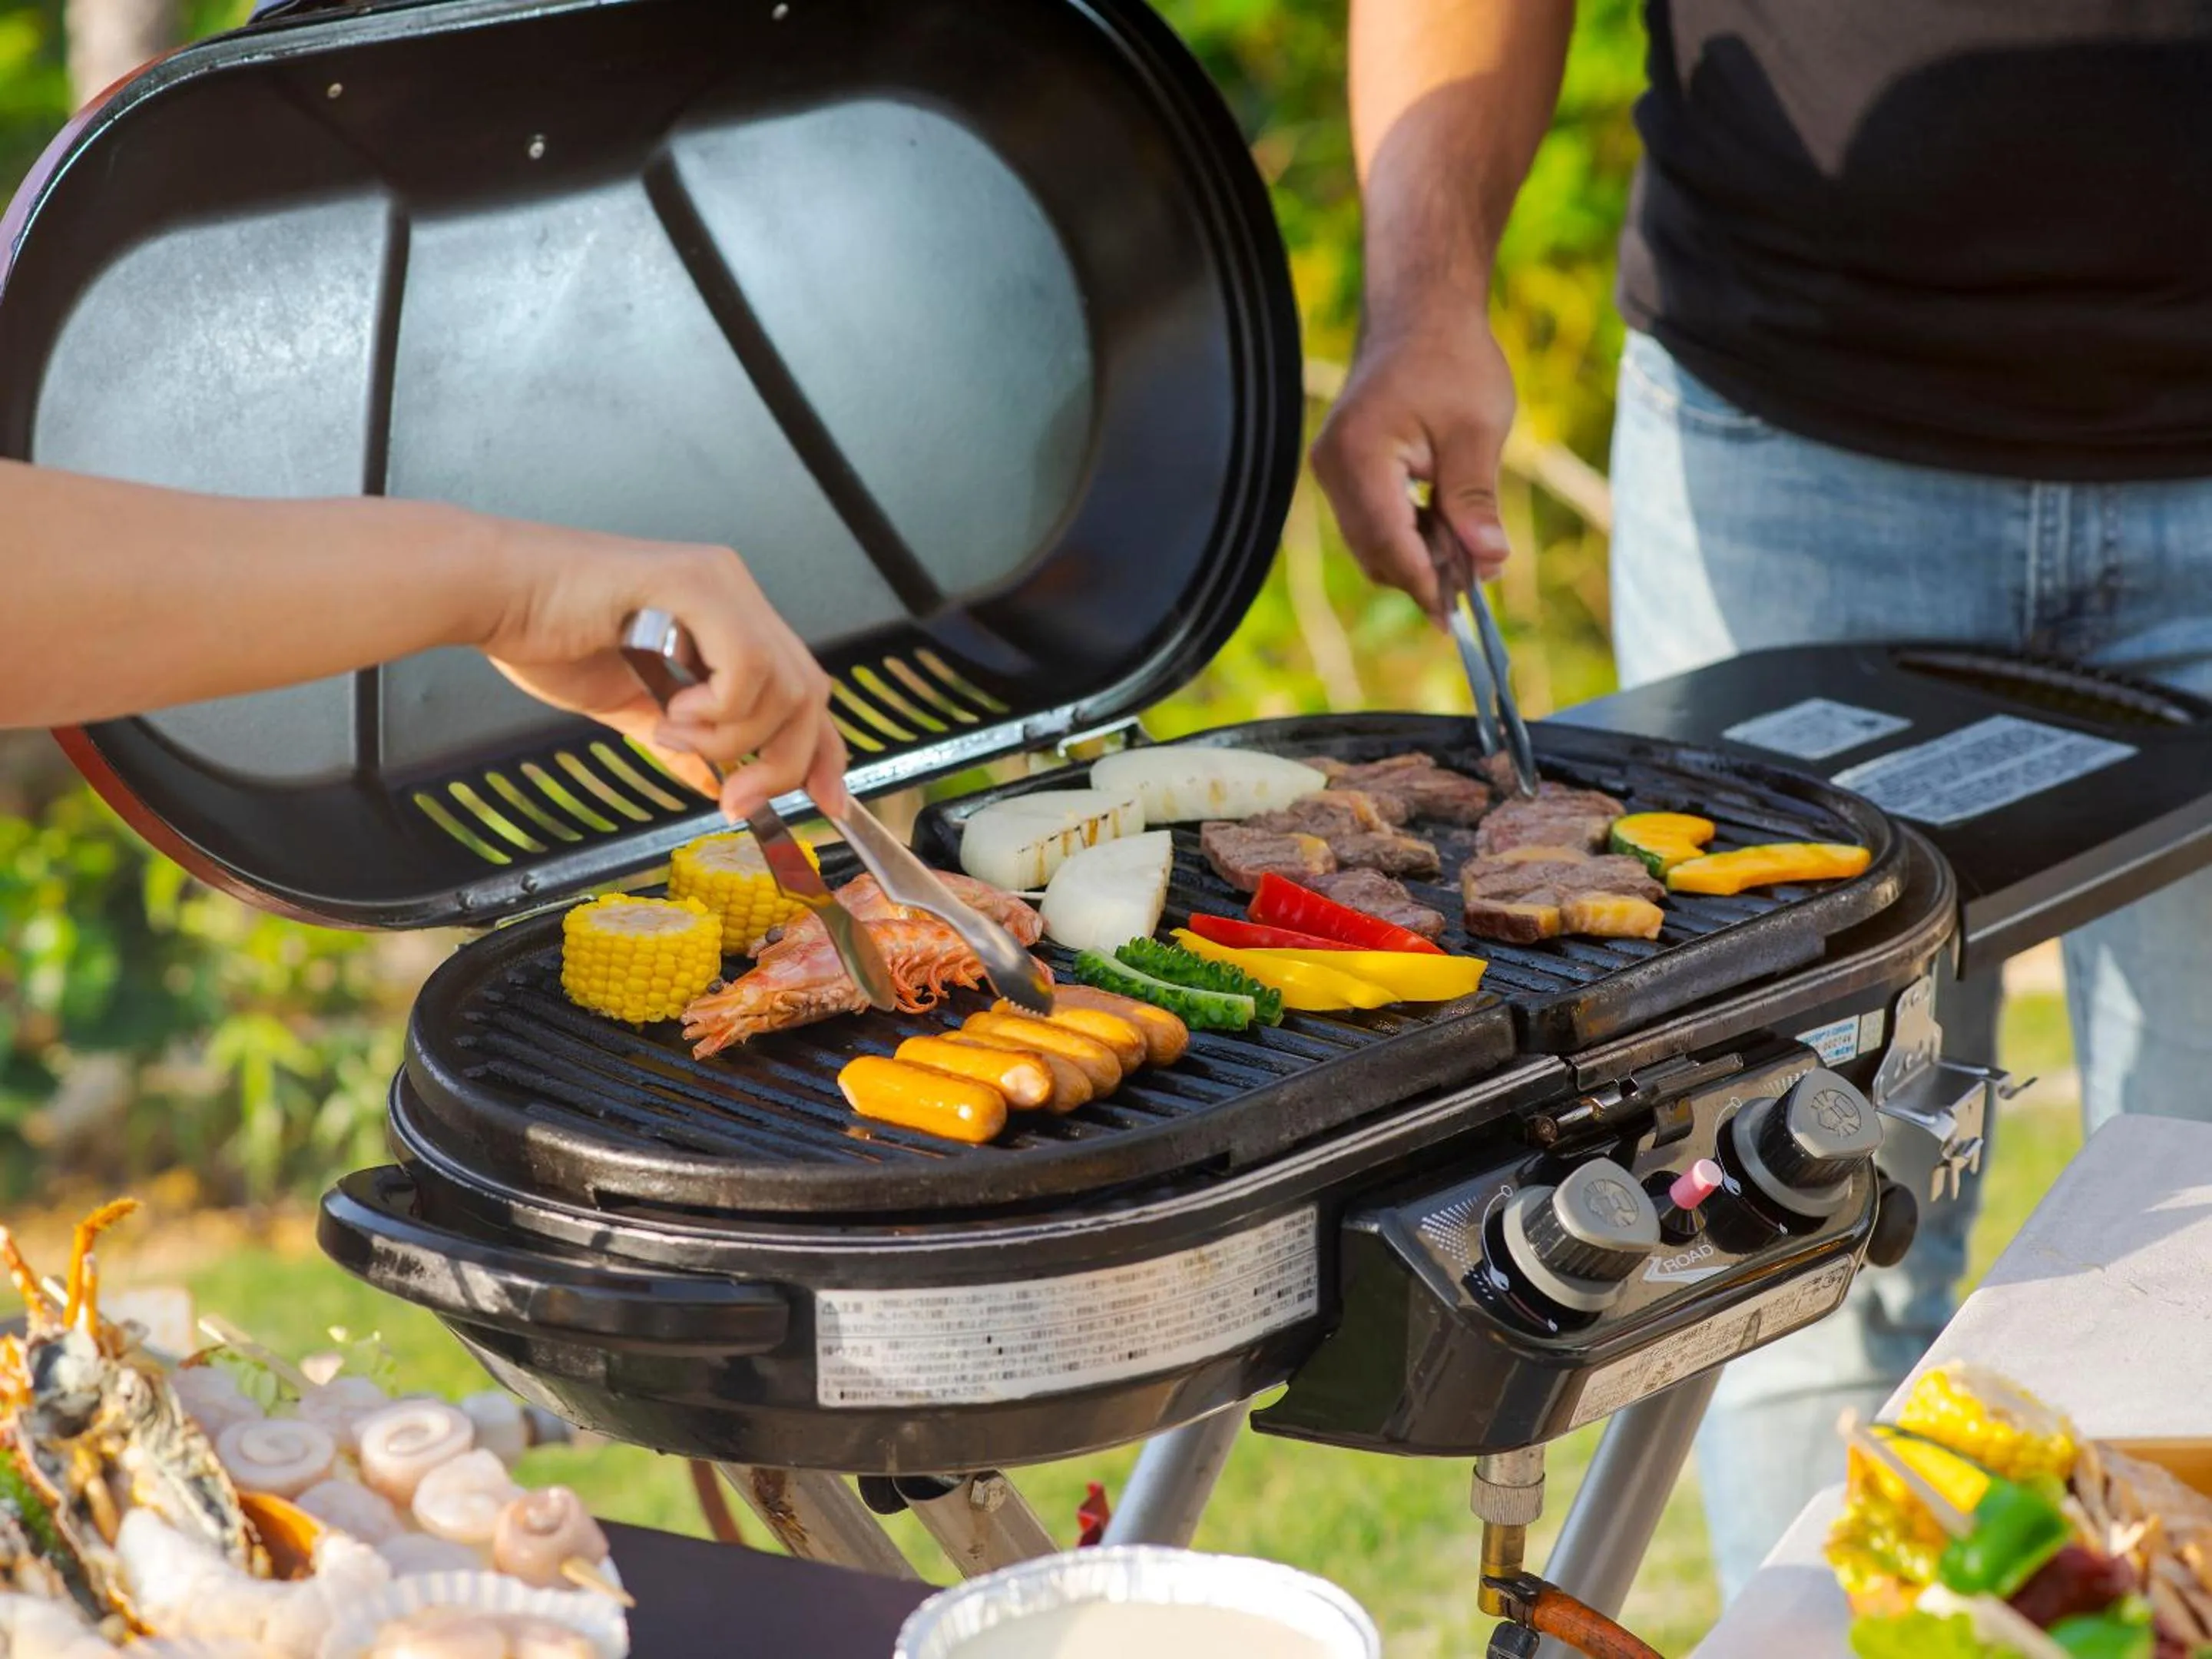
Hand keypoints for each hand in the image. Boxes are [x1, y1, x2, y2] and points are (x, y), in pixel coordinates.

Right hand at [478, 522, 848, 822]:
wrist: (488, 595)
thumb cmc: (541, 632)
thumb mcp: (626, 704)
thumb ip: (676, 740)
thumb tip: (711, 781)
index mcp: (723, 615)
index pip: (803, 689)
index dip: (825, 751)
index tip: (827, 803)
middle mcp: (733, 590)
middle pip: (809, 692)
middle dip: (785, 761)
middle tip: (737, 798)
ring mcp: (719, 582)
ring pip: (785, 686)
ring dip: (733, 737)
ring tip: (673, 733)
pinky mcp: (694, 583)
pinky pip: (748, 667)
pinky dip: (720, 710)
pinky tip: (673, 710)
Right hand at [1310, 311, 1517, 621]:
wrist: (1421, 313)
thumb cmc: (1453, 360)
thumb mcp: (1477, 431)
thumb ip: (1475, 501)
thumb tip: (1489, 562)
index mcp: (1359, 456)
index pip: (1387, 542)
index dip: (1424, 583)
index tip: (1458, 617)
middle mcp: (1333, 468)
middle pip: (1374, 551)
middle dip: (1424, 575)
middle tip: (1478, 586)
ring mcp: (1333, 469)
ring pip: (1371, 542)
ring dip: (1418, 557)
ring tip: (1471, 557)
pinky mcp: (1344, 469)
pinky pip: (1371, 521)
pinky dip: (1408, 535)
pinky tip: (1447, 532)